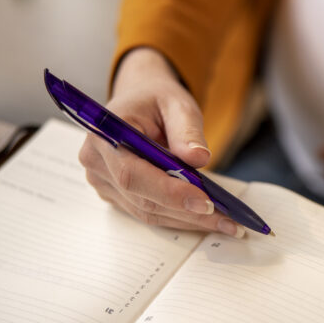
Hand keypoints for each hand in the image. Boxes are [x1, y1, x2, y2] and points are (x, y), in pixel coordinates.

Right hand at [77, 48, 245, 237]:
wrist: (141, 102)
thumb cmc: (156, 100)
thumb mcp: (177, 104)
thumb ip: (187, 130)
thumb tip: (198, 159)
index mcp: (104, 134)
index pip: (133, 173)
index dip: (169, 192)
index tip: (206, 202)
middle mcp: (97, 162)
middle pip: (142, 198)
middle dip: (187, 212)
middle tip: (226, 219)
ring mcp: (103, 182)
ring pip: (147, 211)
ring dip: (188, 220)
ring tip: (225, 223)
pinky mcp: (116, 194)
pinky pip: (148, 211)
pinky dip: (179, 216)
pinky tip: (208, 218)